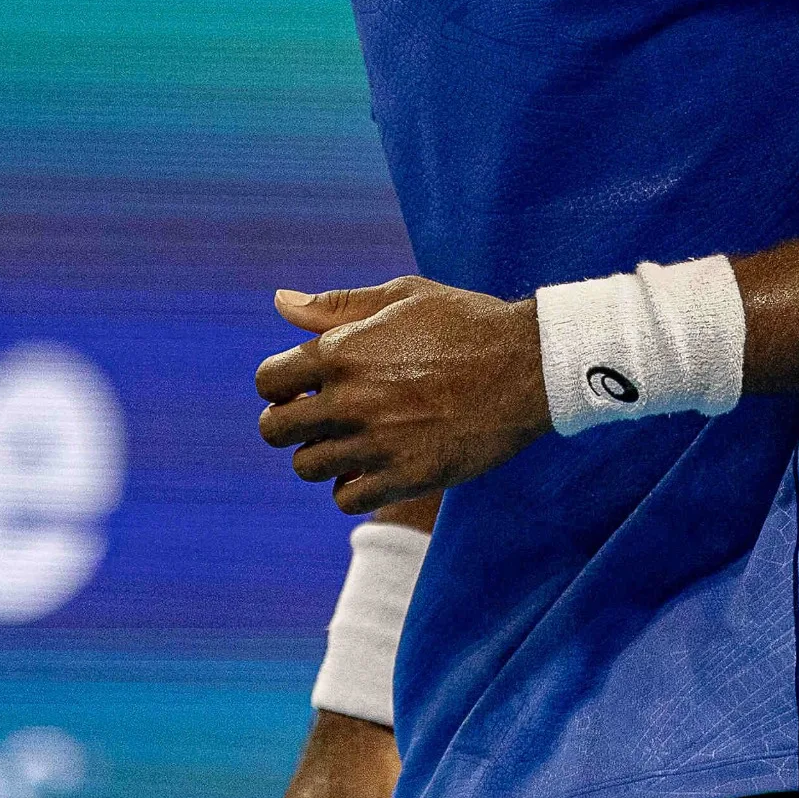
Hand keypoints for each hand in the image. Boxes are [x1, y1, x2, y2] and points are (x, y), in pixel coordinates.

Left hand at [254, 276, 549, 512]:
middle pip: (275, 430)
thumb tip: (278, 301)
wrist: (530, 365)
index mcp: (340, 350)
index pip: (268, 382)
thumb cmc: (465, 322)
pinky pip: (347, 499)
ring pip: (307, 467)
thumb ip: (336, 305)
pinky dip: (352, 489)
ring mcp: (376, 442)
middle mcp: (349, 399)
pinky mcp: (406, 476)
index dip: (279, 386)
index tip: (302, 389)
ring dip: (321, 457)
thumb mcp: (401, 298)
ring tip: (350, 443)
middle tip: (318, 421)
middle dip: (289, 424)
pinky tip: (373, 469)